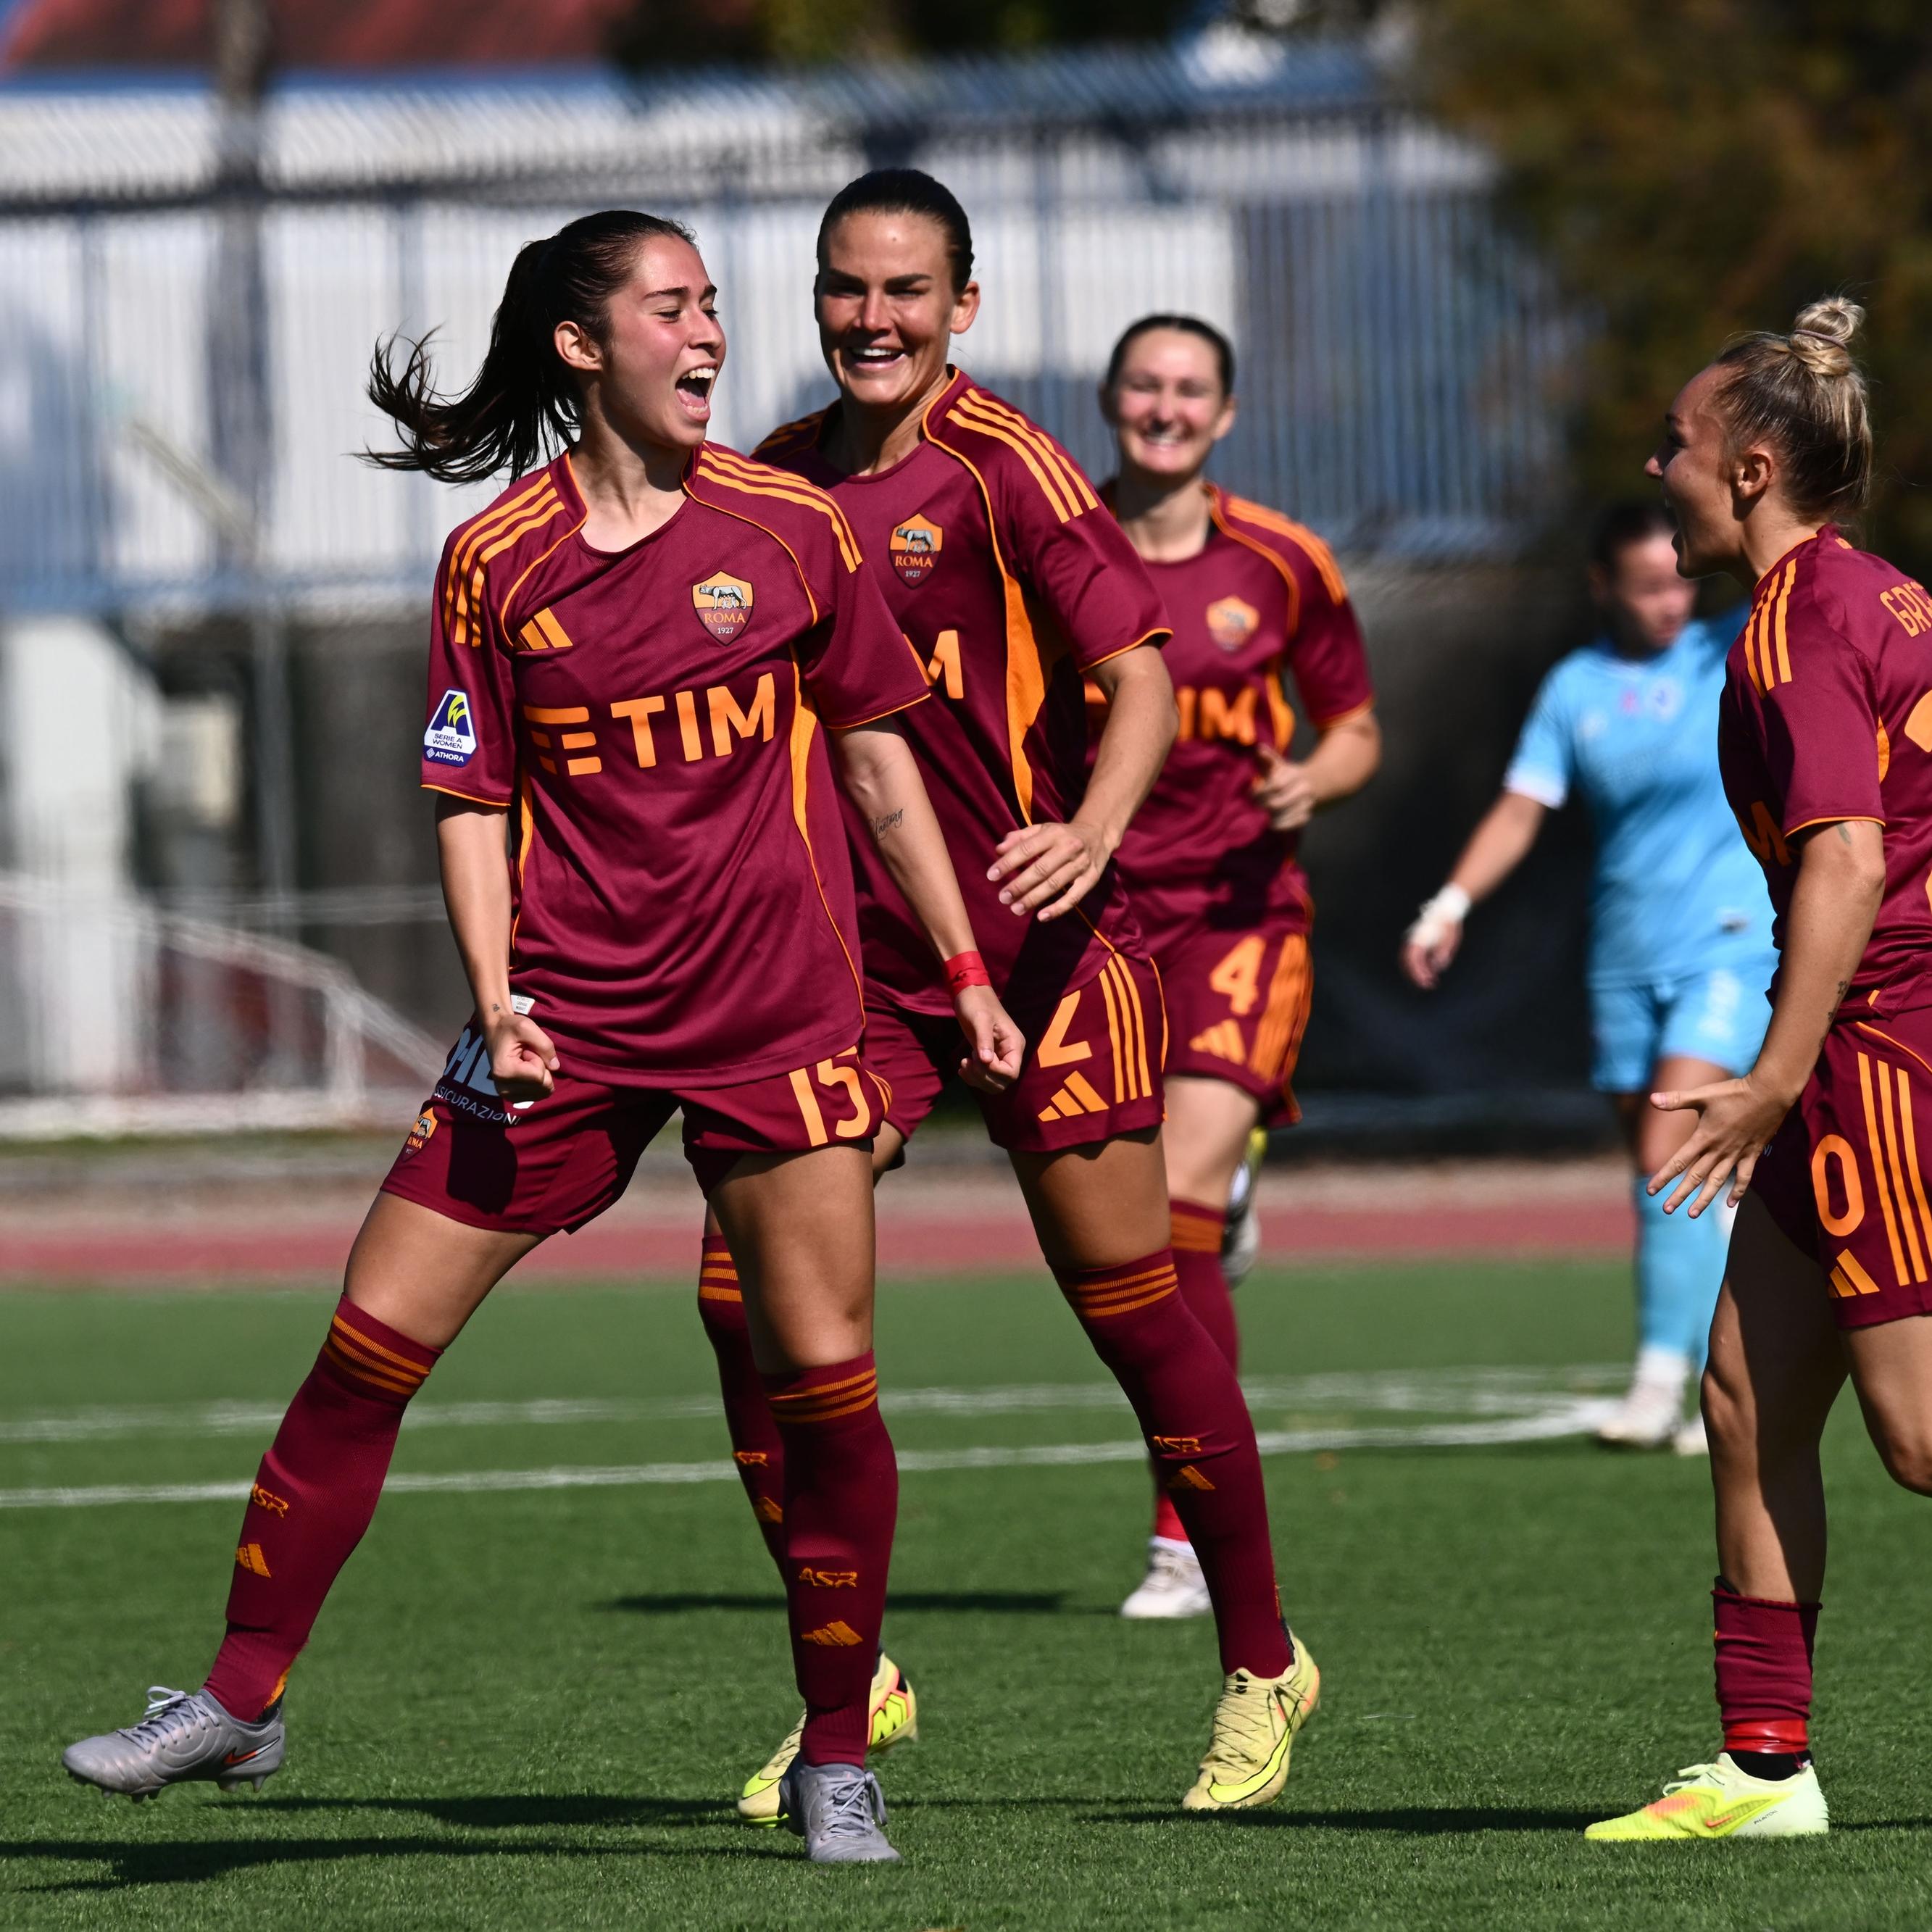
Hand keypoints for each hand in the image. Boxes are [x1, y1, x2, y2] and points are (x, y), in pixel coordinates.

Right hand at [485, 1009, 559, 1103]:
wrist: (495, 1032)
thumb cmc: (509, 1028)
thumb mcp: (527, 1027)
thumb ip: (545, 1045)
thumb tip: (555, 1067)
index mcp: (504, 1072)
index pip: (539, 1076)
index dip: (539, 1060)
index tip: (526, 1050)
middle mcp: (503, 1089)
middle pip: (542, 1086)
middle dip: (541, 1068)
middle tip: (527, 1056)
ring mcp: (507, 1095)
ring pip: (543, 1092)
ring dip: (540, 1075)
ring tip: (526, 1062)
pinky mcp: (513, 1097)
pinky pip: (539, 1094)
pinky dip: (538, 1082)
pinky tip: (526, 1070)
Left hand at [954, 984, 1025, 1092]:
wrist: (969, 995)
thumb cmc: (977, 1003)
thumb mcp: (980, 1019)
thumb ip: (984, 1040)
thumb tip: (986, 1061)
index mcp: (1014, 1044)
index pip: (1011, 1072)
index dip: (994, 1071)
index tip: (978, 1057)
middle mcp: (1010, 1054)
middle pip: (1002, 1081)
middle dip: (983, 1077)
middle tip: (967, 1061)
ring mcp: (999, 1058)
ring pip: (994, 1083)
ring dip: (977, 1079)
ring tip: (964, 1063)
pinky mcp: (988, 1058)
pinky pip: (985, 1078)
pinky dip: (973, 1078)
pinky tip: (962, 1067)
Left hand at [988, 819, 1110, 920]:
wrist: (1098, 834)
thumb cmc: (1062, 834)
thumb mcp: (1042, 829)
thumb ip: (1019, 838)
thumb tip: (998, 850)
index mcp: (1053, 833)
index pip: (1027, 848)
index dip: (1008, 862)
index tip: (991, 876)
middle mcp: (1069, 848)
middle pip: (1041, 869)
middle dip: (1020, 884)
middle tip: (1003, 897)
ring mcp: (1081, 864)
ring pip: (1055, 884)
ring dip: (1034, 898)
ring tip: (1016, 909)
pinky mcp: (1091, 879)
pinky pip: (1074, 897)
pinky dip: (1058, 908)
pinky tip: (1041, 917)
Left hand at [1252, 746, 1317, 831]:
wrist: (1313, 785)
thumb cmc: (1287, 775)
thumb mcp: (1279, 765)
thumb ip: (1268, 758)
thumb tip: (1259, 749)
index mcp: (1295, 774)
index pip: (1276, 785)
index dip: (1260, 792)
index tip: (1250, 795)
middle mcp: (1303, 789)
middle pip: (1277, 803)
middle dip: (1262, 806)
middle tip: (1254, 807)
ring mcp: (1306, 803)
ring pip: (1283, 815)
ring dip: (1269, 817)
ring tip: (1260, 815)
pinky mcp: (1307, 815)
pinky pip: (1293, 824)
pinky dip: (1281, 825)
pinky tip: (1271, 823)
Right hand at [1401, 919, 1462, 988]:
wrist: (1446, 908)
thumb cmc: (1448, 924)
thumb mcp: (1449, 939)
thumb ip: (1442, 953)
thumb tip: (1438, 967)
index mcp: (1418, 939)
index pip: (1412, 961)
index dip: (1418, 973)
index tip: (1427, 982)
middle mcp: (1412, 940)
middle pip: (1406, 962)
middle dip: (1416, 976)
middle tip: (1428, 985)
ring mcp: (1413, 940)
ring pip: (1409, 960)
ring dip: (1417, 972)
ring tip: (1431, 981)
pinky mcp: (1417, 941)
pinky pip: (1414, 956)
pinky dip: (1420, 966)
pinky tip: (1431, 972)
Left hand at [1647, 1072, 1793, 1215]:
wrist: (1769, 1093)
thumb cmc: (1734, 1093)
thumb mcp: (1702, 1095)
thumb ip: (1677, 1100)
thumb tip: (1652, 1099)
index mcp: (1704, 1138)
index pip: (1679, 1161)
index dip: (1663, 1177)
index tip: (1651, 1191)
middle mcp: (1718, 1150)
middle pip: (1695, 1177)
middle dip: (1680, 1195)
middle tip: (1667, 1210)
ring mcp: (1736, 1154)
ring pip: (1718, 1182)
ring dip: (1705, 1199)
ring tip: (1693, 1214)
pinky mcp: (1752, 1154)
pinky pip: (1745, 1178)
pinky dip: (1738, 1191)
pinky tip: (1731, 1203)